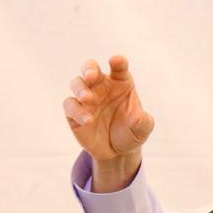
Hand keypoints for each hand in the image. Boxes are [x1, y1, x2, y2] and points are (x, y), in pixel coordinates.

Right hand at [63, 55, 154, 191]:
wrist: (117, 152)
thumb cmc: (131, 132)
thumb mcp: (142, 128)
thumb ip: (143, 121)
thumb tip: (138, 117)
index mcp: (121, 82)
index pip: (119, 67)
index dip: (118, 62)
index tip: (116, 60)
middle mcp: (101, 86)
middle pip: (91, 68)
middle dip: (89, 68)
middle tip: (91, 75)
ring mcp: (86, 98)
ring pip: (77, 84)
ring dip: (80, 89)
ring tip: (88, 99)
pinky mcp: (73, 112)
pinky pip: (70, 105)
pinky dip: (77, 111)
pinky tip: (88, 120)